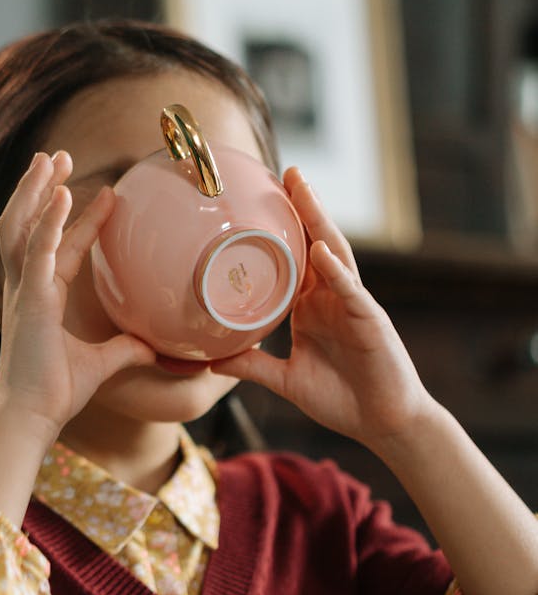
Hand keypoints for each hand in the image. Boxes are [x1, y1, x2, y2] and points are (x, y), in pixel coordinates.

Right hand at [0, 151, 154, 437]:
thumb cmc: (56, 394)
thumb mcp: (101, 365)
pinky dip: (48, 221)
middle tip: (55, 156)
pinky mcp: (31, 301)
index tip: (101, 193)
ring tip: (50, 158)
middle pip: (27, 224)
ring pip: (22, 227)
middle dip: (40, 188)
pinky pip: (37, 251)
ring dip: (36, 190)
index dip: (77, 219)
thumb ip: (125, 351)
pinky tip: (63, 194)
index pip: (60, 247)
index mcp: (41, 299)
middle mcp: (27, 289)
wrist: (32, 417)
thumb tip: (153, 348)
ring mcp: (25, 292)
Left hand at [211, 168, 433, 452]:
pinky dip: (336, 272)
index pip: (294, 258)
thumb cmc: (341, 400)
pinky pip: (352, 293)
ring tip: (303, 189)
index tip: (258, 198)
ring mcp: (354, 306)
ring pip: (335, 255)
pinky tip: (321, 251)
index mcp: (312, 307)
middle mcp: (333, 298)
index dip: (280, 228)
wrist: (382, 424)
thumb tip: (211, 363)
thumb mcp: (286, 381)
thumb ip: (253, 367)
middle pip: (316, 242)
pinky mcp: (370, 323)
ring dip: (319, 221)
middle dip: (303, 206)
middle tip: (286, 170)